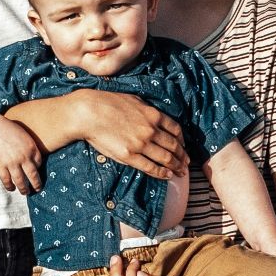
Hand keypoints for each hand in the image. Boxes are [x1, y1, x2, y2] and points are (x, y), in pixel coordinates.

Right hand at [0, 118, 43, 193]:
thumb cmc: (8, 130)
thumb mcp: (23, 135)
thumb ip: (29, 146)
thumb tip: (34, 159)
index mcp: (31, 147)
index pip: (39, 163)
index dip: (38, 168)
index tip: (36, 172)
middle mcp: (24, 157)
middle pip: (33, 175)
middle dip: (36, 184)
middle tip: (38, 189)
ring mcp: (12, 162)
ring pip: (20, 181)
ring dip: (24, 189)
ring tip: (25, 192)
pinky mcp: (1, 166)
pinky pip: (7, 180)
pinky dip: (10, 186)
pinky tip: (11, 188)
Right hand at [71, 90, 186, 180]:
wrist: (89, 113)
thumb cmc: (108, 103)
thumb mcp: (134, 100)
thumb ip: (147, 109)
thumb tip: (155, 116)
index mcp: (153, 115)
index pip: (176, 130)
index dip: (182, 141)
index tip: (183, 146)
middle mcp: (151, 130)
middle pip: (174, 146)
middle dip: (182, 156)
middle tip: (186, 163)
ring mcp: (141, 144)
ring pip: (166, 158)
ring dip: (176, 166)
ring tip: (180, 172)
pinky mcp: (130, 156)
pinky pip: (151, 167)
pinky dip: (162, 172)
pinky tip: (167, 175)